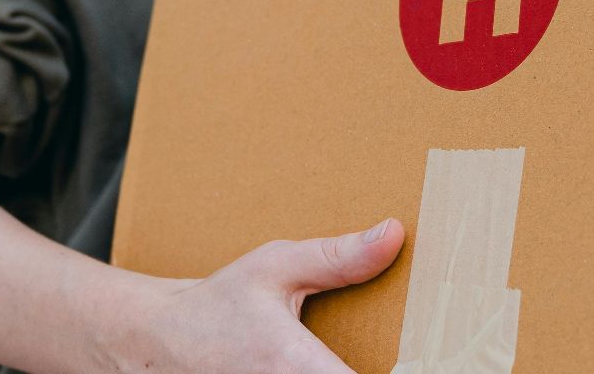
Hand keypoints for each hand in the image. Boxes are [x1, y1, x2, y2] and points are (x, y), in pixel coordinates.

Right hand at [100, 218, 406, 373]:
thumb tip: (394, 233)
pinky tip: (349, 363)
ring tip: (391, 357)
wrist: (157, 343)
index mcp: (296, 367)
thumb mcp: (276, 267)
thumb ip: (339, 257)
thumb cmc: (218, 304)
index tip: (437, 356)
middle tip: (418, 353)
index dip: (411, 372)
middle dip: (391, 373)